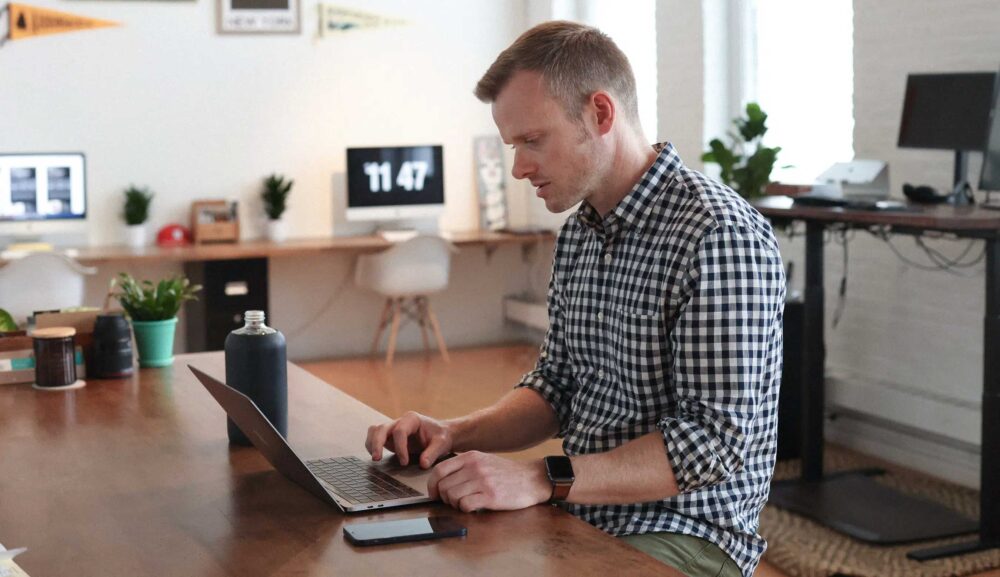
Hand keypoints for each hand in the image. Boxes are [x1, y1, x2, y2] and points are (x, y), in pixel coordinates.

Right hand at [365, 411, 452, 467]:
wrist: (441, 435)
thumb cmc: (441, 437)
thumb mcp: (442, 444)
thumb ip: (433, 453)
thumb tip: (423, 464)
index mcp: (412, 419)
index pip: (400, 431)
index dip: (400, 447)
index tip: (404, 462)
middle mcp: (400, 421)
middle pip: (382, 428)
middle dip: (377, 443)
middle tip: (377, 459)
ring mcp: (393, 428)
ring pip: (374, 431)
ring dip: (372, 444)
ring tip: (375, 458)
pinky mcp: (389, 437)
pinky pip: (374, 437)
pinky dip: (372, 446)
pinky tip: (377, 457)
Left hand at [428, 452, 550, 511]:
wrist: (532, 479)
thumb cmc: (506, 473)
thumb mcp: (483, 460)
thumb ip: (464, 467)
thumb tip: (441, 480)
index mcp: (470, 457)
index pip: (439, 470)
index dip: (432, 485)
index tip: (435, 494)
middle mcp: (475, 467)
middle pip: (443, 486)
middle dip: (444, 498)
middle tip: (453, 501)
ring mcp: (483, 481)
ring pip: (452, 496)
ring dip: (455, 504)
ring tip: (465, 503)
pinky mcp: (491, 496)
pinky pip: (465, 505)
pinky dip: (465, 509)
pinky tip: (474, 506)